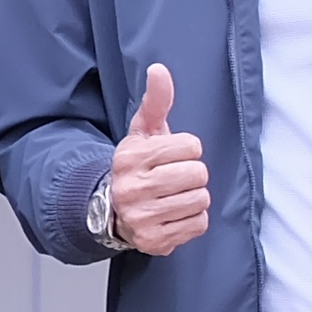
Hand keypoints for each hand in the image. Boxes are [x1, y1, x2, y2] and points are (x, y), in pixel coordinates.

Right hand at [102, 64, 212, 256]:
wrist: (111, 210)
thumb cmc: (136, 167)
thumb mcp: (143, 132)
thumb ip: (156, 101)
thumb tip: (159, 69)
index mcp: (131, 157)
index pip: (191, 147)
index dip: (187, 150)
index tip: (171, 156)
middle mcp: (133, 188)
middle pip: (198, 174)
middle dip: (192, 174)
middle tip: (174, 178)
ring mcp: (142, 217)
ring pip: (200, 200)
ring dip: (193, 197)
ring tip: (174, 196)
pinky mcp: (154, 241)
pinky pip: (197, 224)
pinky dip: (192, 219)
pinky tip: (174, 214)